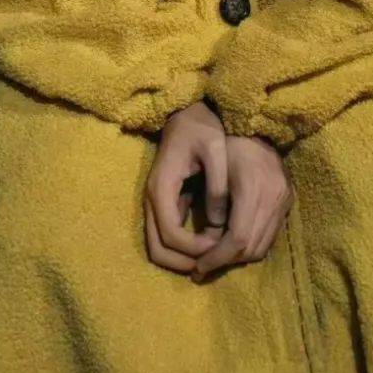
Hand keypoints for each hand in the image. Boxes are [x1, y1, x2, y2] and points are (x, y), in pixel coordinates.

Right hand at [143, 100, 230, 274]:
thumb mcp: (214, 148)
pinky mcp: (165, 203)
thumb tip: (219, 223)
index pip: (171, 234)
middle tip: (214, 261)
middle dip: (185, 262)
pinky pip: (167, 237)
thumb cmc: (201, 126)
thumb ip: (217, 184)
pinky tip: (208, 244)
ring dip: (183, 259)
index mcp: (162, 187)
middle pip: (158, 250)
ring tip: (213, 255)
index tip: (219, 244)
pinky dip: (183, 249)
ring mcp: (156, 203)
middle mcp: (153, 199)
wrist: (186, 110)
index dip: (194, 248)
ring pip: (159, 247)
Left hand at [188, 133, 293, 281]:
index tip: (197, 267)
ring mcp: (284, 199)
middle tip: (202, 267)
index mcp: (253, 187)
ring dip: (239, 257)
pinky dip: (251, 244)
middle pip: (251, 248)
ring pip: (262, 246)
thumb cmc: (224, 141)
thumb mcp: (211, 170)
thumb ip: (209, 207)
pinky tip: (233, 242)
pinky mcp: (288, 200)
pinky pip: (270, 235)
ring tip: (216, 257)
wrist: (252, 120)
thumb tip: (203, 244)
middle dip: (225, 261)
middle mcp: (274, 196)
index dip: (216, 257)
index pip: (236, 239)